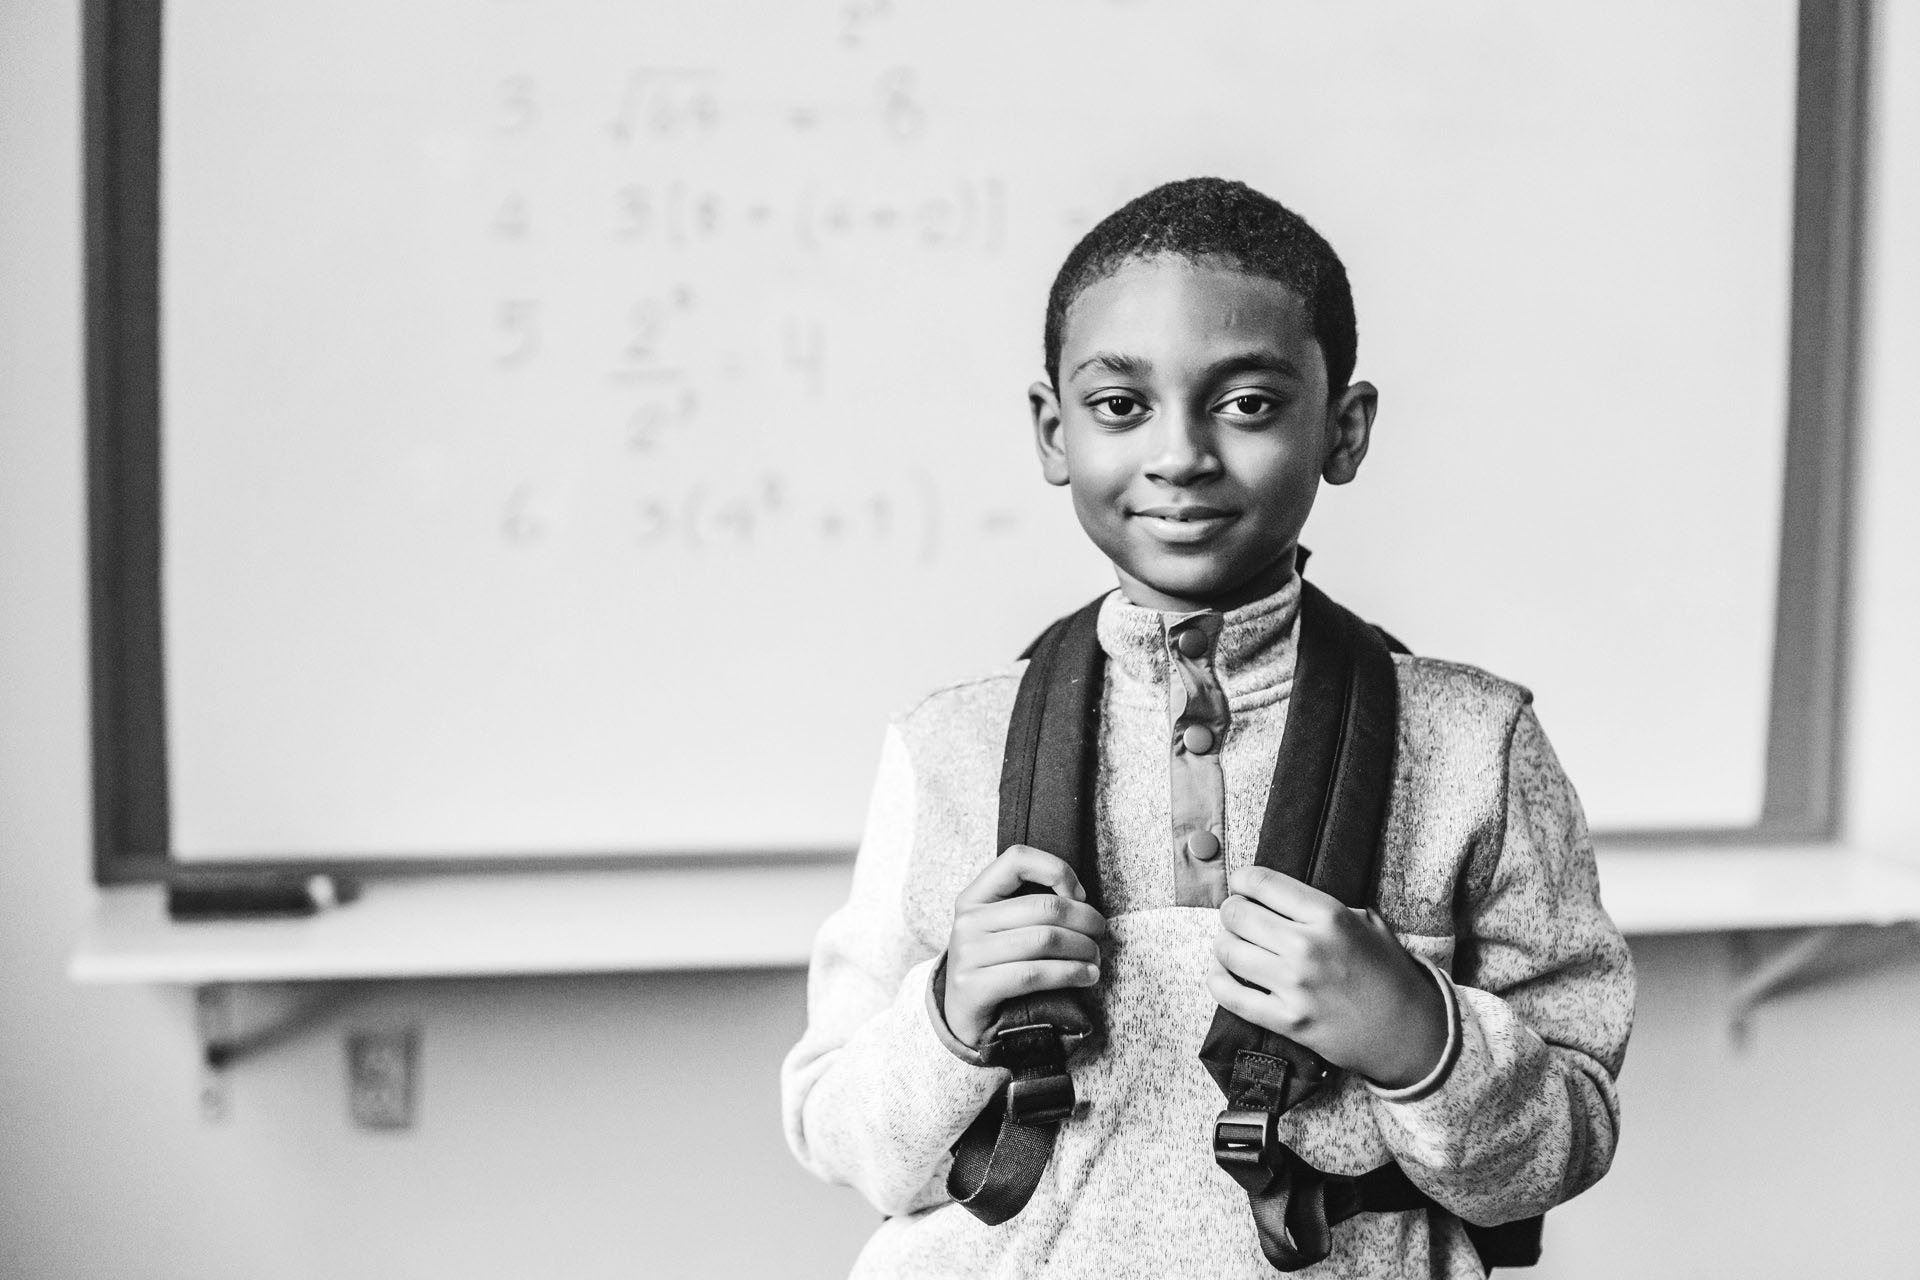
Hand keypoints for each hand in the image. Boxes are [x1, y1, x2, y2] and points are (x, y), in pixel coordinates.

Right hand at [944, 845, 1106, 1049]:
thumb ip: (1028, 908)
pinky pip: (1034, 974)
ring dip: (1083, 949)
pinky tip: (1086, 976)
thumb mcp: (1000, 929)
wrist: (961, 1017)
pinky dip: (1070, 973)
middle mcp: (967, 921)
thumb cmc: (993, 967)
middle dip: (1085, 919)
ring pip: (1044, 940)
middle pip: (1043, 907)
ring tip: (1095, 958)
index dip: (1057, 870)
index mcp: (974, 897)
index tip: (1078, 894)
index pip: (1017, 859)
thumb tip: (1080, 899)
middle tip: (1099, 933)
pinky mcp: (974, 986)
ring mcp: (968, 954)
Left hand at [1209, 866, 1446, 1088]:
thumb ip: (1324, 906)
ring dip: (1225, 944)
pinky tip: (1221, 973)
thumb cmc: (1389, 974)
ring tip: (1233, 944)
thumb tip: (1278, 895)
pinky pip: (1231, 995)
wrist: (1409, 1032)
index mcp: (1329, 915)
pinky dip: (1218, 981)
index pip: (1262, 883)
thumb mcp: (1368, 922)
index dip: (1243, 880)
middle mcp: (1307, 946)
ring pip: (1228, 950)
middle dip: (1232, 911)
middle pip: (1237, 915)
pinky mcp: (1286, 1020)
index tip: (1242, 885)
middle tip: (1238, 916)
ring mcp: (1294, 985)